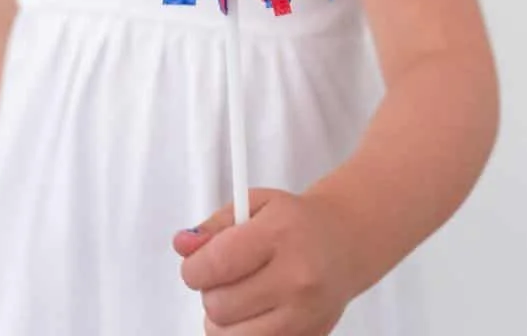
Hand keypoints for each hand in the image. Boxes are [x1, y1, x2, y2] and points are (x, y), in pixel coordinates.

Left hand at [173, 187, 355, 334]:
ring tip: (239, 296)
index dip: (193, 267)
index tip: (195, 264)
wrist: (344, 242)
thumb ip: (214, 225)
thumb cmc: (297, 222)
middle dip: (210, 291)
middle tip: (224, 277)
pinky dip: (242, 334)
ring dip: (223, 320)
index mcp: (279, 235)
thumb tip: (182, 245)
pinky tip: (252, 314)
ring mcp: (302, 316)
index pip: (217, 263)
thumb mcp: (254, 204)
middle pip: (219, 305)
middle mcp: (295, 278)